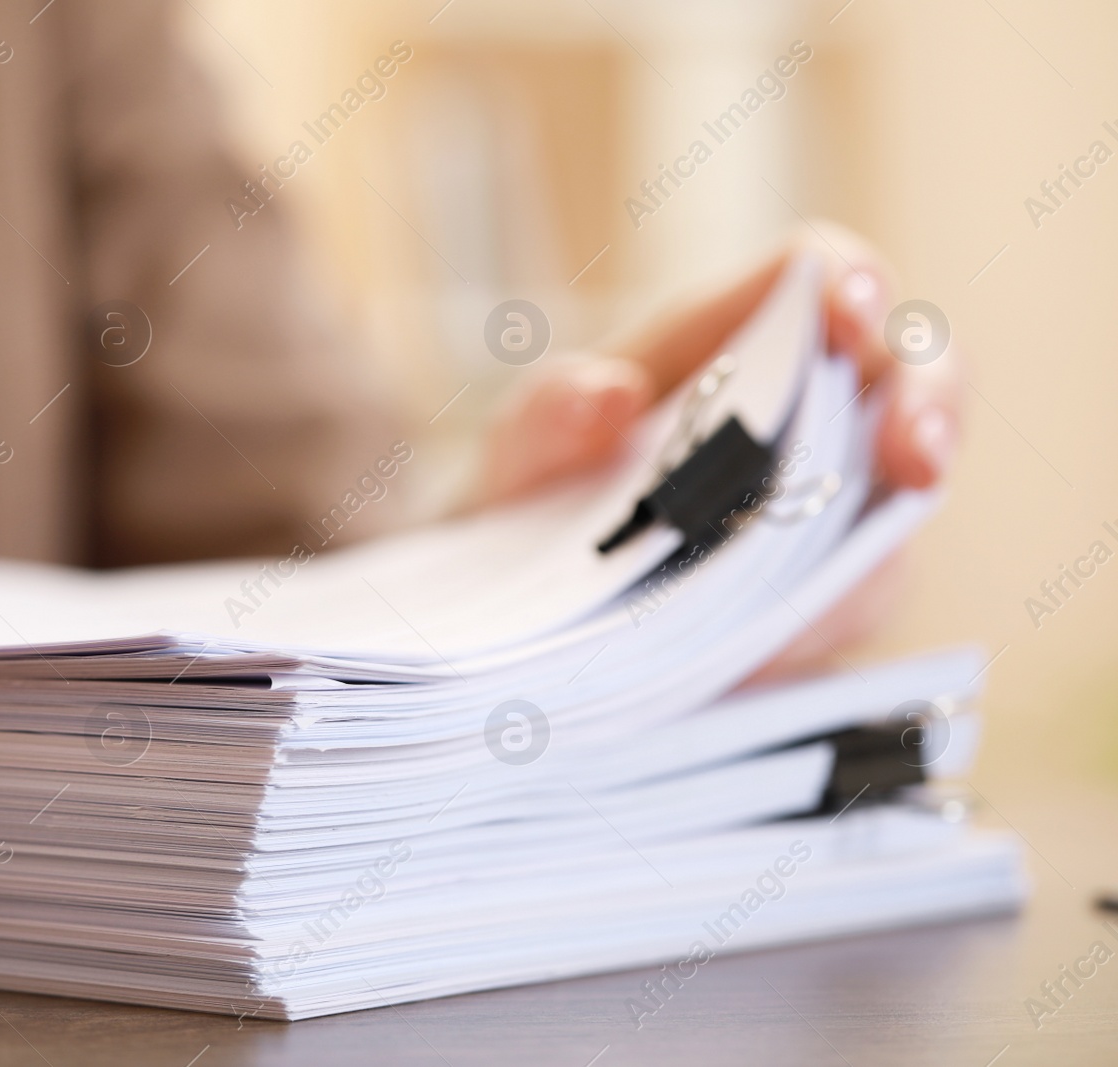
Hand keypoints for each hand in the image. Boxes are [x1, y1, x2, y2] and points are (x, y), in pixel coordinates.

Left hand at [473, 224, 960, 673]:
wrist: (517, 597)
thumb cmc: (534, 491)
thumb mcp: (520, 449)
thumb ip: (547, 414)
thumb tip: (608, 394)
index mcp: (727, 340)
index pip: (819, 275)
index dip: (852, 284)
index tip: (849, 317)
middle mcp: (799, 408)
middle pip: (909, 374)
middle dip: (929, 407)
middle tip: (913, 459)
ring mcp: (825, 497)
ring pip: (900, 499)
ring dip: (877, 541)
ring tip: (817, 587)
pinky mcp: (824, 585)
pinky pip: (853, 597)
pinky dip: (821, 621)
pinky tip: (768, 652)